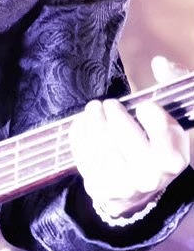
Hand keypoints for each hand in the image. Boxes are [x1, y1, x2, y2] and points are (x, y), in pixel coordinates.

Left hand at [70, 93, 190, 223]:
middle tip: (108, 103)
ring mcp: (122, 186)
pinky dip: (79, 134)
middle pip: (125, 137)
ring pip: (100, 146)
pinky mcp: (98, 188)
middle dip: (114, 114)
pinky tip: (82, 122)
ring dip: (93, 121)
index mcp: (172, 159)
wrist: (142, 185)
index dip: (151, 115)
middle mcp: (149, 177)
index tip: (142, 106)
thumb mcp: (170, 120)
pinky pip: (82, 155)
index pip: (161, 132)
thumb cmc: (156, 144)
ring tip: (94, 109)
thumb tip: (159, 62)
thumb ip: (169, 87)